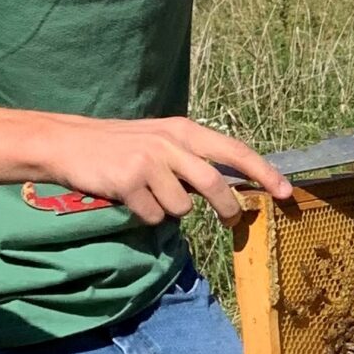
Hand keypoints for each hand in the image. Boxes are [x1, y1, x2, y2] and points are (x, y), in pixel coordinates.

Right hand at [35, 115, 291, 226]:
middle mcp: (171, 143)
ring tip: (148, 195)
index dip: (263, 172)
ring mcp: (149, 162)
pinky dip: (145, 216)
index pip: (235, 150)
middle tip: (234, 223)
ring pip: (182, 208)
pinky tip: (128, 199)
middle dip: (229, 210)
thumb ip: (193, 160)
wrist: (67, 144)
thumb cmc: (120, 146)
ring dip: (169, 211)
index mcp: (184, 130)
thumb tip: (231, 189)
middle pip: (215, 185)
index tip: (286, 192)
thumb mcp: (161, 142)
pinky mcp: (129, 182)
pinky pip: (154, 217)